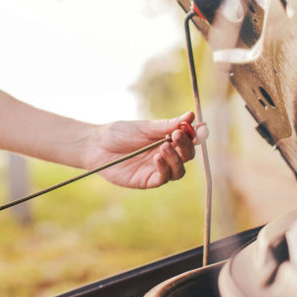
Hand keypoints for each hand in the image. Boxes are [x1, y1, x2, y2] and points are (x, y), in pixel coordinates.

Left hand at [87, 112, 204, 188]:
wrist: (97, 145)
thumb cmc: (120, 134)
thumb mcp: (145, 127)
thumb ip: (168, 125)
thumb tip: (191, 115)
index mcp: (168, 141)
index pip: (189, 141)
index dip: (197, 136)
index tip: (199, 128)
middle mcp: (166, 157)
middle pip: (187, 157)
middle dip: (186, 146)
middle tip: (178, 135)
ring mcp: (157, 170)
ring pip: (179, 171)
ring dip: (176, 159)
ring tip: (164, 146)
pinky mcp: (147, 181)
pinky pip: (162, 178)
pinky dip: (164, 168)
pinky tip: (157, 158)